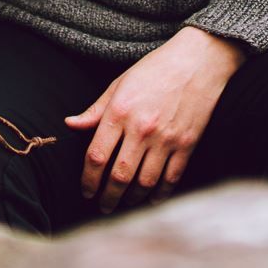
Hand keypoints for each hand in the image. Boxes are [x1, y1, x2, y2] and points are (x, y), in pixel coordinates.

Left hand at [67, 25, 243, 213]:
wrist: (198, 61)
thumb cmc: (155, 70)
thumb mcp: (119, 84)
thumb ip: (95, 110)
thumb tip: (70, 125)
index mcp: (120, 112)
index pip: (97, 156)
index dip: (88, 179)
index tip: (85, 191)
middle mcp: (142, 129)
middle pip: (120, 175)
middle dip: (108, 196)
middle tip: (103, 206)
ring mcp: (167, 139)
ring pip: (145, 182)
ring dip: (131, 199)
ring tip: (124, 204)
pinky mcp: (187, 144)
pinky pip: (171, 178)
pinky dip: (160, 194)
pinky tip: (151, 200)